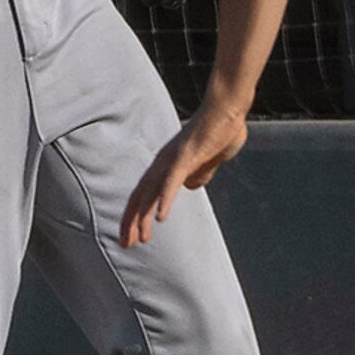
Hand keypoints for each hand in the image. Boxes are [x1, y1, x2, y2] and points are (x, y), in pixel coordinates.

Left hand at [120, 101, 245, 246]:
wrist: (229, 109)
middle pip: (141, 196)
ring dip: (144, 217)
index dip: (136, 216)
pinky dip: (164, 200)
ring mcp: (173, 159)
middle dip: (131, 222)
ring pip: (151, 192)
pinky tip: (160, 218)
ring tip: (139, 239)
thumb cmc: (221, 130)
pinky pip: (171, 181)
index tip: (132, 236)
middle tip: (125, 245)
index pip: (145, 194)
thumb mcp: (210, 161)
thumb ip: (199, 173)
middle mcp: (164, 162)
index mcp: (168, 165)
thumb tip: (191, 186)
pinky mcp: (185, 156)